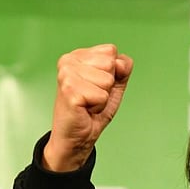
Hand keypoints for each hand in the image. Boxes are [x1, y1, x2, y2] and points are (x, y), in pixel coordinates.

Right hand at [43, 44, 132, 171]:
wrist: (77, 137)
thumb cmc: (91, 111)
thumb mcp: (114, 85)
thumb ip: (122, 68)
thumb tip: (121, 63)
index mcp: (77, 55)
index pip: (111, 51)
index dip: (112, 72)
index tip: (96, 85)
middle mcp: (68, 61)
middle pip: (110, 64)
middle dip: (107, 85)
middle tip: (92, 96)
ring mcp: (67, 75)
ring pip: (107, 80)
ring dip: (102, 97)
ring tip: (88, 103)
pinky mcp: (69, 91)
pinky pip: (102, 96)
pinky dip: (98, 107)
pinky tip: (85, 109)